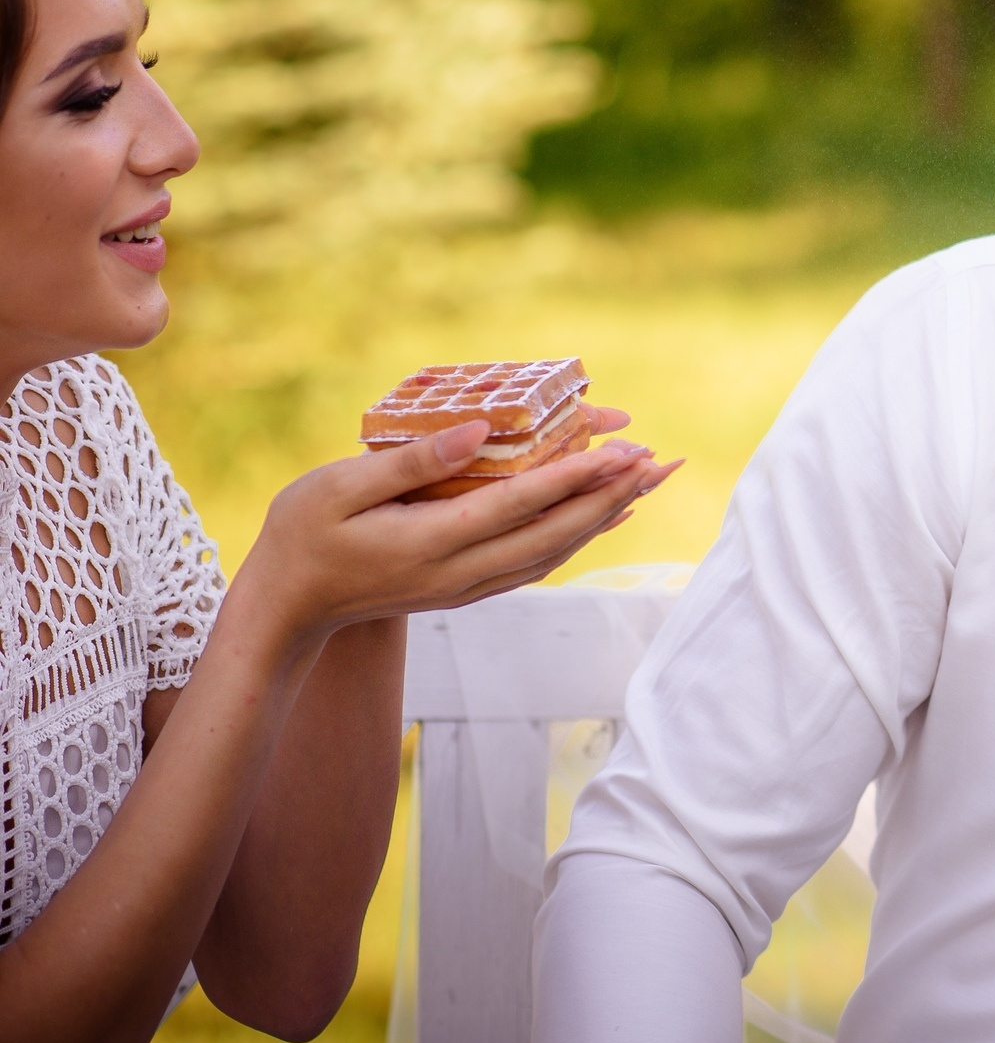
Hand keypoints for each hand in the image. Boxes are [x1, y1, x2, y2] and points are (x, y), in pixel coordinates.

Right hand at [227, 413, 679, 653]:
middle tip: (662, 462)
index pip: (521, 506)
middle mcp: (459, 572)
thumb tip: (477, 431)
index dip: (577, 478)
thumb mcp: (336, 487)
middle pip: (554, 534)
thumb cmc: (300, 537)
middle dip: (612, 496)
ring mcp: (465, 587)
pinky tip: (602, 516)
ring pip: (553, 553)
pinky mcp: (465, 590)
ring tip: (648, 482)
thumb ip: (411, 463)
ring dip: (604, 517)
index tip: (624, 452)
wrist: (284, 610)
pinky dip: (576, 537)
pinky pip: (536, 563)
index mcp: (430, 542)